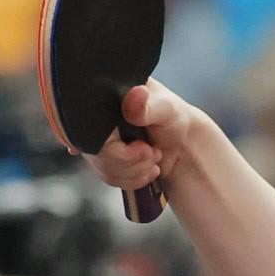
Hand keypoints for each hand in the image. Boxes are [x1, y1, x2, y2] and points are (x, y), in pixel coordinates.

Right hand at [80, 81, 206, 206]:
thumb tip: (133, 97)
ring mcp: (103, 140)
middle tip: (149, 152)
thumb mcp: (166, 108)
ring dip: (132, 171)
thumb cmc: (175, 119)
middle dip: (127, 160)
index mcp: (110, 97)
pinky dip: (130, 179)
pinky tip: (145, 169)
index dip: (111, 143)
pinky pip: (109, 176)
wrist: (182, 144)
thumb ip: (147, 106)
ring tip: (151, 158)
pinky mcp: (107, 158)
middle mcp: (101, 118)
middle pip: (96, 150)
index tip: (139, 147)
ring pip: (102, 167)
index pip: (91, 124)